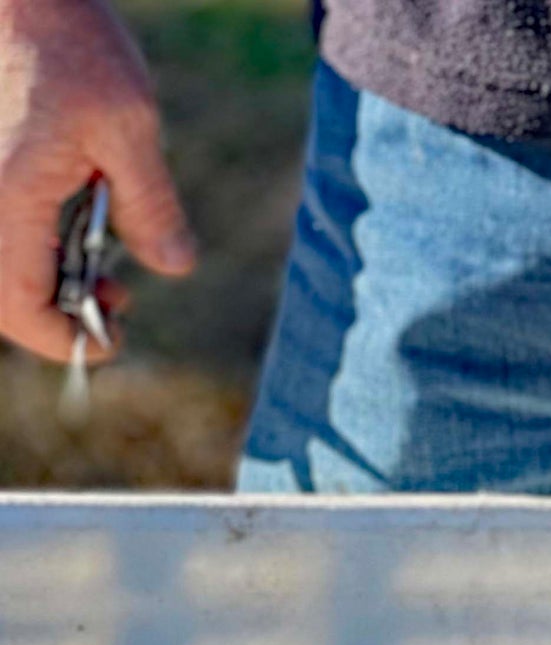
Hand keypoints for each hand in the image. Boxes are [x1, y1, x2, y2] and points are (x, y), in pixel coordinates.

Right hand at [0, 0, 193, 361]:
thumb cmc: (63, 40)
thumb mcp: (127, 124)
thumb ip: (150, 203)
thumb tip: (174, 265)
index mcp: (4, 202)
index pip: (21, 309)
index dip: (66, 339)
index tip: (114, 336)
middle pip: (4, 297)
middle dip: (59, 313)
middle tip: (115, 298)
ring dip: (47, 279)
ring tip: (101, 270)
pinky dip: (30, 243)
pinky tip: (71, 226)